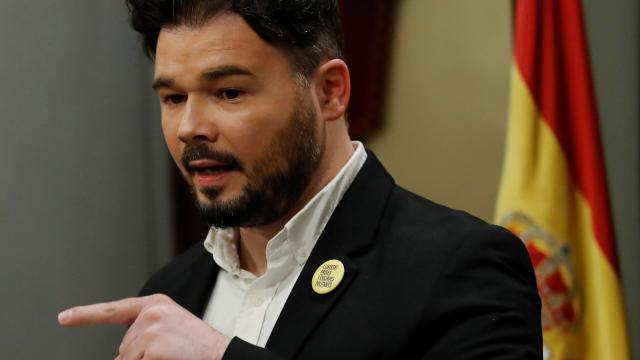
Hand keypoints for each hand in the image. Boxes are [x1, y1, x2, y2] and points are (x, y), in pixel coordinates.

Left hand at [58, 294, 230, 359]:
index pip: (115, 310)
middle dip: (138, 356)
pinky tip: (168, 358)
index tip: (65, 317)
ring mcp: (150, 329)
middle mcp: (151, 312)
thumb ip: (144, 332)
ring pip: (126, 359)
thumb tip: (120, 354)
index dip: (86, 315)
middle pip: (124, 346)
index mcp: (156, 304)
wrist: (221, 355)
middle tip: (169, 353)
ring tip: (171, 355)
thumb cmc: (199, 347)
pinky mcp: (151, 346)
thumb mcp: (171, 329)